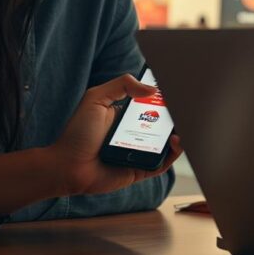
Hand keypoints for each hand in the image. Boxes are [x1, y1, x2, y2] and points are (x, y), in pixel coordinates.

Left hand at [48, 74, 181, 195]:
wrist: (67, 166)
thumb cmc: (77, 133)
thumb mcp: (96, 98)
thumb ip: (121, 85)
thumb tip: (152, 89)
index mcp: (128, 116)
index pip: (153, 104)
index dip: (166, 98)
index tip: (178, 90)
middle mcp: (137, 133)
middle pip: (165, 123)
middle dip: (178, 114)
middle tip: (187, 107)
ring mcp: (141, 151)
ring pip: (169, 142)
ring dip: (181, 132)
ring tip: (185, 123)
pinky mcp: (143, 169)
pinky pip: (165, 162)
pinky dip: (175, 152)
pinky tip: (175, 140)